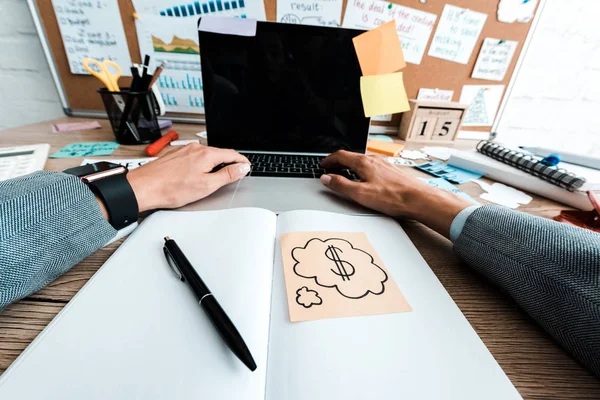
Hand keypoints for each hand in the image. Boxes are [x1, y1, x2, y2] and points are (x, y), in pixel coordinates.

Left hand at [126, 144, 249, 211]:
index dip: (242, 161)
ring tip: (217, 176)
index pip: (232, 154)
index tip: (247, 166)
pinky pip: (194, 157)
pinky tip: (198, 174)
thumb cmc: (171, 188)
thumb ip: (227, 175)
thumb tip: (242, 167)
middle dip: (229, 162)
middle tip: (235, 173)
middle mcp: (195, 148)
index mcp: (206, 154)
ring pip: (206, 155)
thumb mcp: (206, 185)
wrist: (144, 187)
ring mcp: (184, 150)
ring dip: (215, 163)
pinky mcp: (175, 155)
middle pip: (219, 153)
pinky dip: (202, 164)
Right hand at [320, 150, 471, 237]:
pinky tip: (366, 178)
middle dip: (339, 162)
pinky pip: (372, 166)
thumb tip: (326, 178)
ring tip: (345, 173)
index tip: (323, 165)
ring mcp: (384, 164)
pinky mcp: (392, 170)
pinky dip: (362, 169)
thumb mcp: (361, 194)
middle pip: (352, 156)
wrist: (419, 199)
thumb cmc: (392, 197)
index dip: (329, 160)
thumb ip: (341, 185)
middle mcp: (374, 159)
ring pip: (363, 160)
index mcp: (364, 163)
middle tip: (331, 168)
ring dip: (351, 165)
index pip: (341, 155)